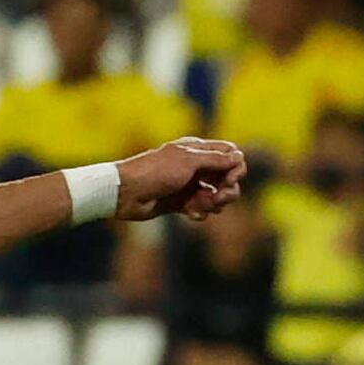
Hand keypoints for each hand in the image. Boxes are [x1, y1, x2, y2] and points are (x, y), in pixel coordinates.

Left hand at [114, 139, 247, 222]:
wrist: (124, 193)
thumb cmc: (154, 172)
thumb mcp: (187, 161)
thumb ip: (215, 160)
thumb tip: (239, 157)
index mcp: (196, 150)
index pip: (230, 154)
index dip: (236, 167)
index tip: (229, 179)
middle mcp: (195, 166)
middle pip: (227, 177)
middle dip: (228, 189)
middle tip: (220, 198)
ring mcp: (188, 185)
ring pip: (216, 195)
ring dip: (214, 203)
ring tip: (201, 207)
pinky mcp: (180, 202)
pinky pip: (201, 208)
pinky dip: (200, 212)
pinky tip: (191, 215)